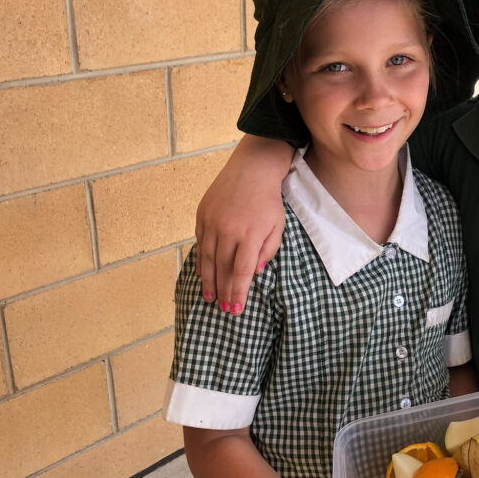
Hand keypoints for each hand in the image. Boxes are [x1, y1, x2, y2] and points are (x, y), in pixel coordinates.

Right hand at [194, 137, 288, 312]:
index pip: (242, 271)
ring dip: (209, 281)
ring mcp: (212, 222)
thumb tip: (255, 272)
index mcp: (250, 235)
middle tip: (224, 309)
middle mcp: (228, 230)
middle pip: (223, 269)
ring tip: (210, 297)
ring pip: (207, 259)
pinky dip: (201, 261)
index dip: (239, 292)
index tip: (237, 309)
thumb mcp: (278, 226)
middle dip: (224, 291)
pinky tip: (204, 274)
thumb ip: (268, 250)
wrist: (251, 169)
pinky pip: (200, 244)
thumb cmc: (269, 200)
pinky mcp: (203, 215)